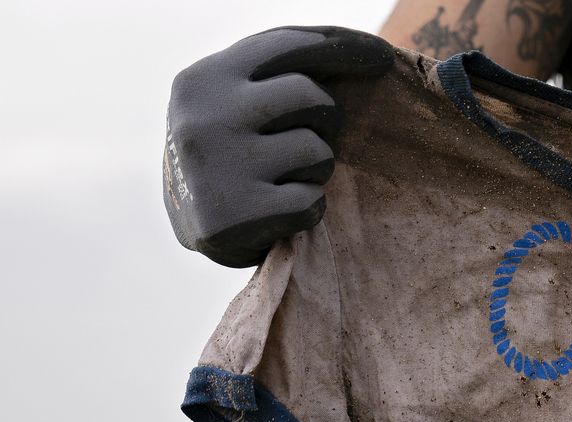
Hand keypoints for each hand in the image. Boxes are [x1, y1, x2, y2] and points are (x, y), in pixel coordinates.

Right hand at [164, 26, 394, 267]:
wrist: (189, 224)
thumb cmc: (232, 150)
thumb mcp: (235, 98)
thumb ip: (279, 72)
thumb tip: (369, 53)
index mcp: (203, 79)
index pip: (287, 46)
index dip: (342, 46)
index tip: (383, 57)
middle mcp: (204, 118)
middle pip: (309, 95)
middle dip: (326, 117)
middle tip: (313, 136)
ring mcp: (217, 169)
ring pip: (316, 150)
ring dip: (317, 167)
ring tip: (287, 176)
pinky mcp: (234, 219)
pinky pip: (310, 201)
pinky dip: (309, 208)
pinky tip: (281, 210)